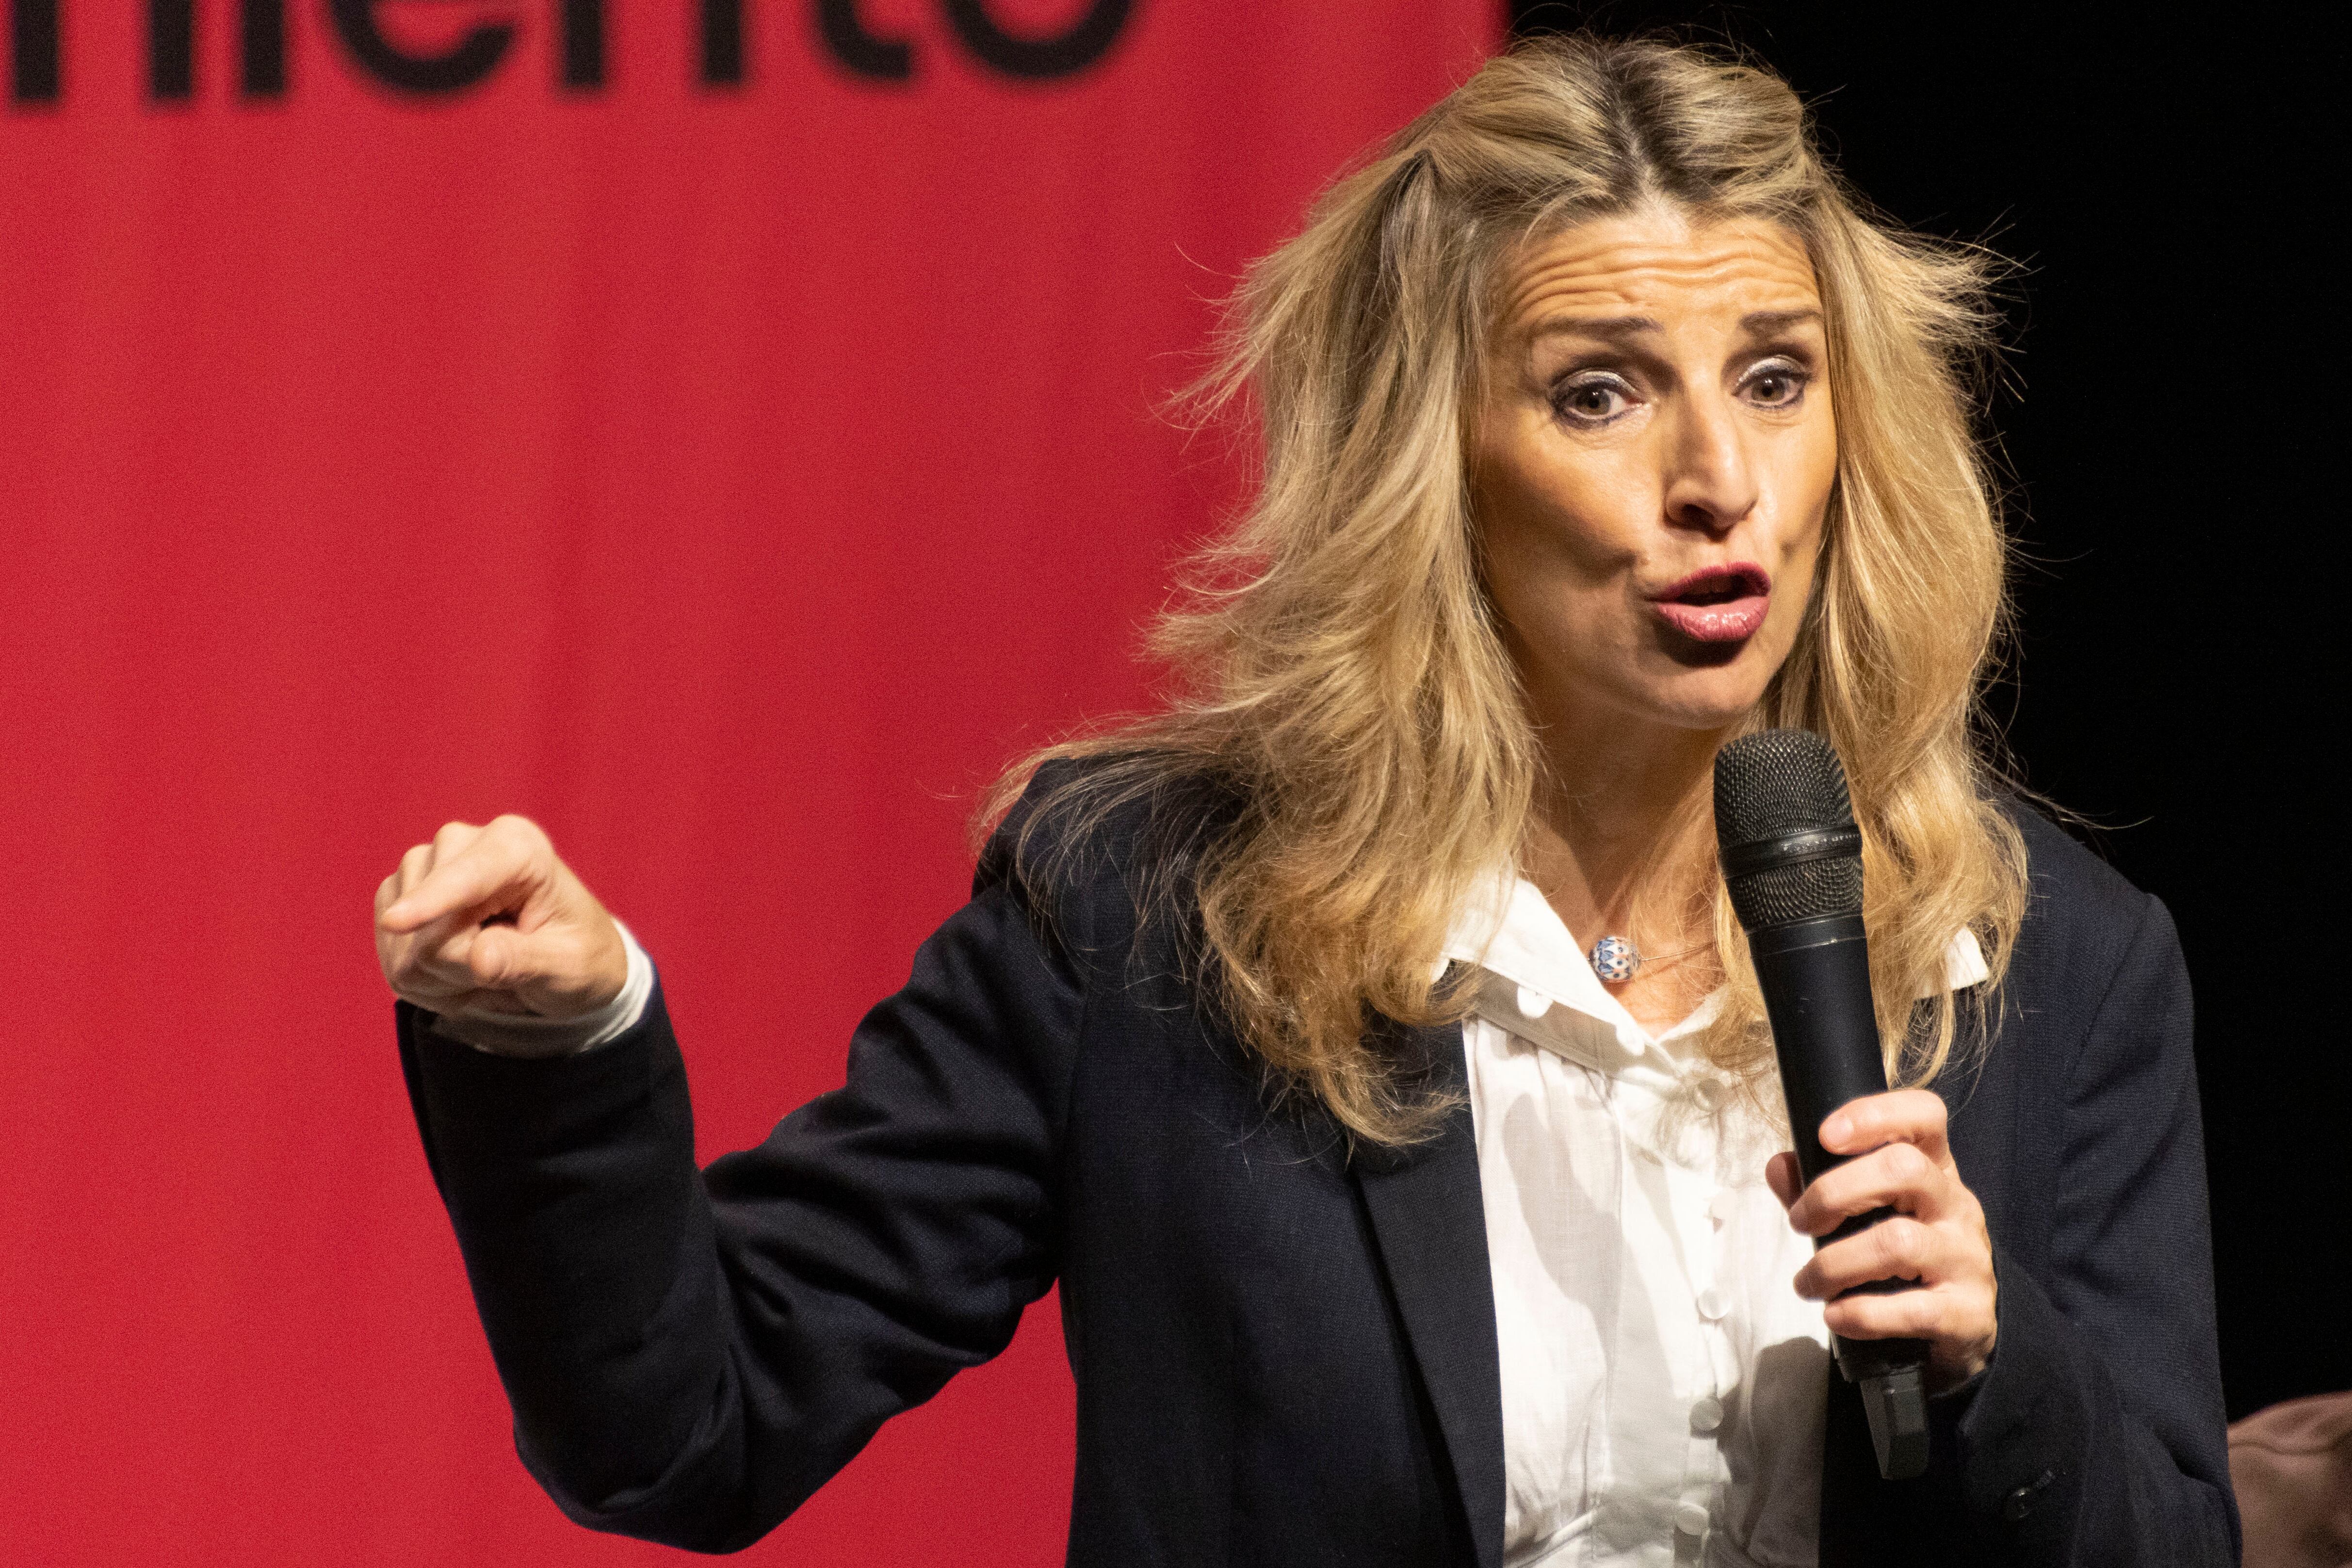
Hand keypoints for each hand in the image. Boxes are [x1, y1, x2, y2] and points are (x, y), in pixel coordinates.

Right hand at [374, 816, 627, 1031]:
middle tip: (508, 967)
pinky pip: (393, 959)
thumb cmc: (575, 953)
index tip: (396, 922)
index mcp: (518, 845)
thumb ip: (528, 962)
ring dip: (447, 979)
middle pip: (432, 931)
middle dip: (464, 969)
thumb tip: (480, 958)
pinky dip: (427, 981)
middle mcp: (460, 842)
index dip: (431, 902)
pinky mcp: (397, 893)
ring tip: (487, 965)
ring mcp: (421, 865)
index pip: (467, 878)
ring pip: (406, 951)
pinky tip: (459, 967)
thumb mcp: (569, 966)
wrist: (557, 955)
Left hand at [1765, 1089, 1997, 1391]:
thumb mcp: (1869, 1213)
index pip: (1925, 1115)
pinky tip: (1835, 1315)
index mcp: (1935, 1169)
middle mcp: (1957, 1206)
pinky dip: (1862, 1314)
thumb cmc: (1903, 1256)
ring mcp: (1966, 1258)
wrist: (1964, 1326)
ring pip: (1900, 1243)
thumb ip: (1821, 1188)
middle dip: (1834, 1193)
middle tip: (1800, 1223)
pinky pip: (1913, 1309)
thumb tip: (1780, 1165)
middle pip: (1905, 1169)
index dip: (1874, 1114)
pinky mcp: (1967, 1312)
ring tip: (1808, 1283)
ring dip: (1835, 1264)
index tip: (1826, 1135)